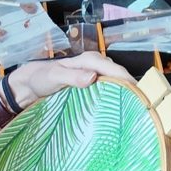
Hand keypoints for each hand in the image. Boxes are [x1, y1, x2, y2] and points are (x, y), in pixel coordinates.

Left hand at [5, 52, 133, 111]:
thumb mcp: (55, 77)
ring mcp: (94, 75)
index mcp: (90, 60)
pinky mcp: (90, 85)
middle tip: (141, 107)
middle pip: (119, 76)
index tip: (140, 97)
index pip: (116, 71)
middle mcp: (95, 65)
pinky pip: (106, 88)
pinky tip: (116, 108)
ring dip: (123, 93)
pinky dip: (113, 96)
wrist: (29, 84)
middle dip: (131, 89)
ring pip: (115, 83)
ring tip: (133, 109)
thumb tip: (93, 77)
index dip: (129, 83)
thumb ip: (72, 77)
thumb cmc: (41, 78)